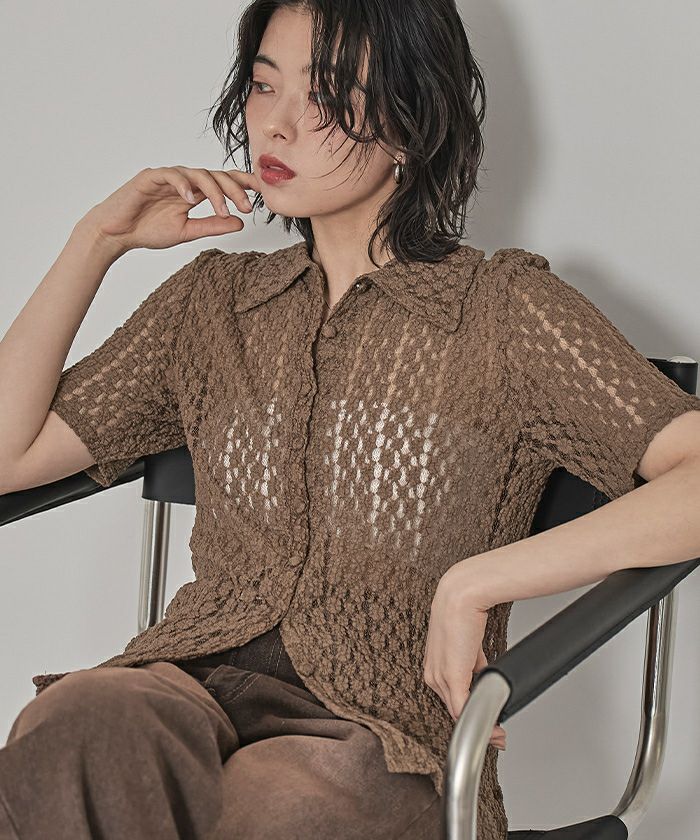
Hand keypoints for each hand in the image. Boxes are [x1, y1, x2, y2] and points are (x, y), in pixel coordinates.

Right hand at [80, 165, 262, 254]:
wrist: (116, 234)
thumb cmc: (147, 230)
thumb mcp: (187, 231)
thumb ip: (212, 226)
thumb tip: (240, 222)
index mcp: (193, 191)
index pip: (222, 182)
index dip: (242, 184)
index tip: (262, 195)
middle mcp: (184, 180)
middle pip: (215, 175)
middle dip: (234, 190)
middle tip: (247, 207)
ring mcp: (168, 176)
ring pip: (197, 174)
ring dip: (213, 191)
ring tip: (223, 209)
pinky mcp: (150, 177)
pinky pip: (171, 175)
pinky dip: (182, 184)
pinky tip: (192, 198)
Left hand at [423, 571, 506, 749]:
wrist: (462, 594)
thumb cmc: (464, 613)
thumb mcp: (468, 646)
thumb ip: (472, 663)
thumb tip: (483, 675)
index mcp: (434, 666)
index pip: (451, 698)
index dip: (471, 713)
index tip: (490, 724)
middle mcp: (433, 674)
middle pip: (456, 710)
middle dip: (480, 726)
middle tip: (499, 736)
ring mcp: (440, 677)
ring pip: (460, 714)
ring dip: (483, 727)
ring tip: (499, 734)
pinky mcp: (451, 677)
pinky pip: (464, 710)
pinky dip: (481, 724)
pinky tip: (496, 730)